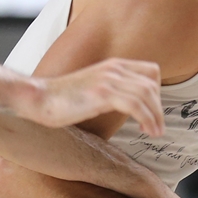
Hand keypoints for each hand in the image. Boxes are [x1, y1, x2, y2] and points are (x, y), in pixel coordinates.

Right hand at [18, 58, 164, 135]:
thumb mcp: (93, 88)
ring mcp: (108, 79)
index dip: (157, 92)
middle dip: (158, 108)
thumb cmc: (62, 100)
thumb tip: (128, 106)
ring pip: (146, 95)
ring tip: (155, 132)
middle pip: (152, 85)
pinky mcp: (102, 93)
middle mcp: (114, 68)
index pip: (151, 71)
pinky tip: (145, 130)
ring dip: (156, 116)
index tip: (152, 111)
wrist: (39, 98)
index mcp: (113, 65)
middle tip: (158, 127)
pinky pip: (135, 104)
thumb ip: (111, 91)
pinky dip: (146, 118)